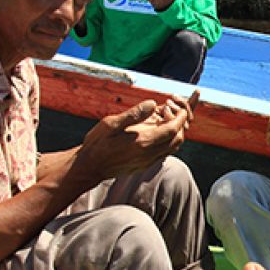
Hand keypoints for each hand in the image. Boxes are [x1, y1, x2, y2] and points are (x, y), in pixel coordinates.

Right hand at [78, 90, 199, 177]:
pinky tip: (154, 131)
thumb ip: (134, 114)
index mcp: (143, 142)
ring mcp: (148, 161)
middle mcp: (149, 154)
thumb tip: (153, 103)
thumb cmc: (98, 143)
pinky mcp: (144, 165)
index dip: (179, 117)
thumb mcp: (111, 123)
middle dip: (179, 124)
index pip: (172, 130)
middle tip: (168, 111)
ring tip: (162, 119)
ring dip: (173, 133)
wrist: (89, 167)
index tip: (178, 107)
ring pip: (172, 148)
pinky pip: (163, 153)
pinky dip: (166, 141)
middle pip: (177, 140)